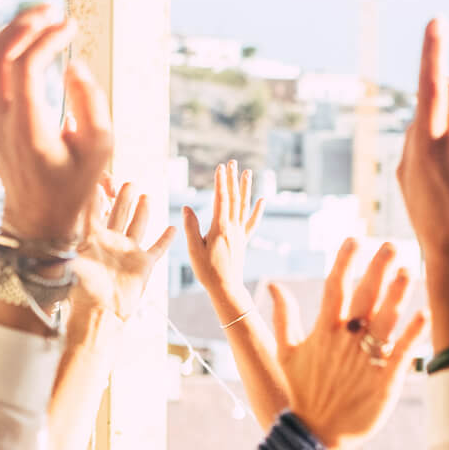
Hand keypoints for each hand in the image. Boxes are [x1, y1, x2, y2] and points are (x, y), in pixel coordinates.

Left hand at [0, 7, 111, 242]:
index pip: (27, 67)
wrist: (38, 218)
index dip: (48, 39)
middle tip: (52, 11)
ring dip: (12, 33)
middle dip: (23, 24)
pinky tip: (31, 45)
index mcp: (27, 129)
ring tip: (41, 20)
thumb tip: (74, 66)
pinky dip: (9, 51)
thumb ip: (91, 103)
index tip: (71, 26)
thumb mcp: (100, 150)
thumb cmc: (74, 186)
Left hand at [70, 178, 176, 323]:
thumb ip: (66, 236)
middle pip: (118, 213)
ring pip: (138, 225)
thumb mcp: (69, 258)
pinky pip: (157, 249)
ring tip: (144, 195)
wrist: (99, 315)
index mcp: (92, 238)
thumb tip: (55, 215)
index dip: (97, 194)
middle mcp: (111, 242)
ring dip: (142, 211)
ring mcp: (128, 253)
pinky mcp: (143, 265)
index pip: (94, 209)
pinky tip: (172, 228)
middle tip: (125, 182)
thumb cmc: (80, 291)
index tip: (100, 179)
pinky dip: (165, 239)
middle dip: (122, 196)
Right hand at [183, 161, 264, 300]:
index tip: (221, 167)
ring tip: (247, 173)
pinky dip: (257, 210)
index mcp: (220, 228)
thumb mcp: (194, 249)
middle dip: (232, 179)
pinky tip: (261, 200)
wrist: (226, 287)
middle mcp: (233, 228)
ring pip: (244, 206)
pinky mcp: (243, 240)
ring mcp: (240, 234)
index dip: (221, 182)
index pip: (221, 199)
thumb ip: (191, 227)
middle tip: (233, 162)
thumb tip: (187, 207)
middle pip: (234, 198)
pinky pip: (252, 222)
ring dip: (245, 189)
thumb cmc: (207, 271)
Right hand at [265, 239, 426, 449]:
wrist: (314, 439)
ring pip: (386, 321)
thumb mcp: (285, 355)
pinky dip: (413, 333)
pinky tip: (424, 313)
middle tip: (392, 245)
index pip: (334, 288)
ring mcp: (366, 361)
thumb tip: (273, 284)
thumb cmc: (299, 396)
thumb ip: (284, 318)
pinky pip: (402, 353)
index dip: (345, 262)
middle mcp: (345, 342)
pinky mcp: (385, 383)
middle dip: (378, 269)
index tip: (355, 239)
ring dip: (398, 295)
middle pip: (364, 297)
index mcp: (323, 333)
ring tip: (409, 271)